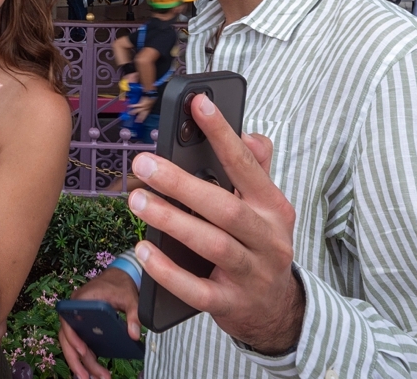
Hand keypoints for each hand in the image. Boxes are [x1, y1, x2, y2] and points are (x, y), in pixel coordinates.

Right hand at [57, 267, 138, 378]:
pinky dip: (85, 357)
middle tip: (87, 378)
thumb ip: (133, 314)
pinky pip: (79, 343)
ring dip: (81, 363)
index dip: (72, 338)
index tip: (83, 351)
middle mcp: (74, 310)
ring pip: (72, 344)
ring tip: (94, 378)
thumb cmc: (120, 285)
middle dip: (76, 360)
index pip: (69, 321)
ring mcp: (77, 318)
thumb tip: (134, 334)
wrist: (118, 277)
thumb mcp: (130, 297)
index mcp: (81, 300)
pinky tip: (93, 371)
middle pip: (67, 338)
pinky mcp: (83, 325)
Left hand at [127, 94, 301, 354]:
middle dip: (181, 184)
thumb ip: (256, 171)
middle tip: (142, 164)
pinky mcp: (230, 304)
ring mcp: (251, 274)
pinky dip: (168, 271)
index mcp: (272, 207)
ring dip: (170, 221)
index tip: (198, 104)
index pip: (247, 164)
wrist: (278, 312)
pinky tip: (144, 251)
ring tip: (137, 201)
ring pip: (211, 245)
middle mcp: (267, 238)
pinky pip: (196, 290)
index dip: (223, 134)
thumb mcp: (267, 208)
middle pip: (224, 207)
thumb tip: (251, 134)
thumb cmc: (260, 246)